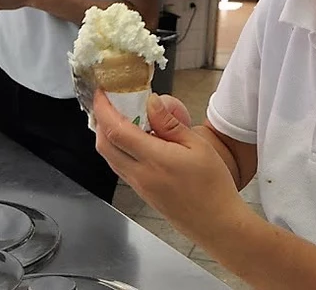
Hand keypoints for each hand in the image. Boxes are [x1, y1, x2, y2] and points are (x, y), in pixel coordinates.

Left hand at [94, 91, 244, 242]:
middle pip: (103, 145)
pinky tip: (135, 140)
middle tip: (109, 102)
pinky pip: (121, 166)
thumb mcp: (197, 145)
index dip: (104, 109)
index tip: (102, 92)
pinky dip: (119, 149)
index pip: (115, 130)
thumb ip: (169, 123)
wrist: (216, 222)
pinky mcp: (142, 192)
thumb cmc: (213, 185)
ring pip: (110, 157)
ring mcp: (138, 186)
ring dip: (108, 136)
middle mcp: (139, 174)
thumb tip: (151, 102)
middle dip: (100, 121)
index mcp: (153, 159)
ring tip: (122, 117)